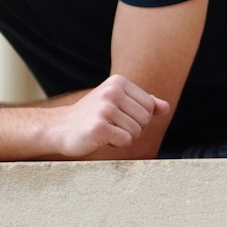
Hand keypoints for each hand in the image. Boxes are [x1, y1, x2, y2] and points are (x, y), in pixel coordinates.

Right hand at [50, 74, 169, 157]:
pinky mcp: (99, 126)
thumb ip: (142, 104)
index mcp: (118, 82)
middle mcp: (112, 91)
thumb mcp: (117, 104)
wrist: (60, 128)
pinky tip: (101, 138)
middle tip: (112, 126)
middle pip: (146, 119)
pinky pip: (126, 140)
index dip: (139, 118)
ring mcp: (105, 108)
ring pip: (136, 132)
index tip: (120, 118)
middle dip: (133, 129)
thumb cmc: (91, 117)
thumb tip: (166, 107)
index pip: (150, 106)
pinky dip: (116, 144)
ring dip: (123, 137)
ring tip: (105, 131)